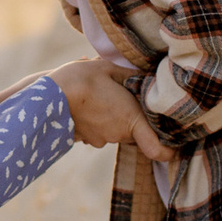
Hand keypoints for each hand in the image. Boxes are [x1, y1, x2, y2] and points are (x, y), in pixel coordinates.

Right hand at [48, 59, 172, 161]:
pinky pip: (99, 131)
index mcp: (131, 120)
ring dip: (114, 119)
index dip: (167, 151)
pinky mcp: (84, 139)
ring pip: (115, 131)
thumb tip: (143, 74)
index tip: (172, 148)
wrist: (49, 95)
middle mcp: (118, 135)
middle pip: (135, 133)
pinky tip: (90, 105)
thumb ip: (130, 75)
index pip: (157, 150)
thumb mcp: (110, 69)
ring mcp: (99, 140)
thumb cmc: (83, 79)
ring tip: (103, 97)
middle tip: (127, 99)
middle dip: (135, 120)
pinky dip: (98, 121)